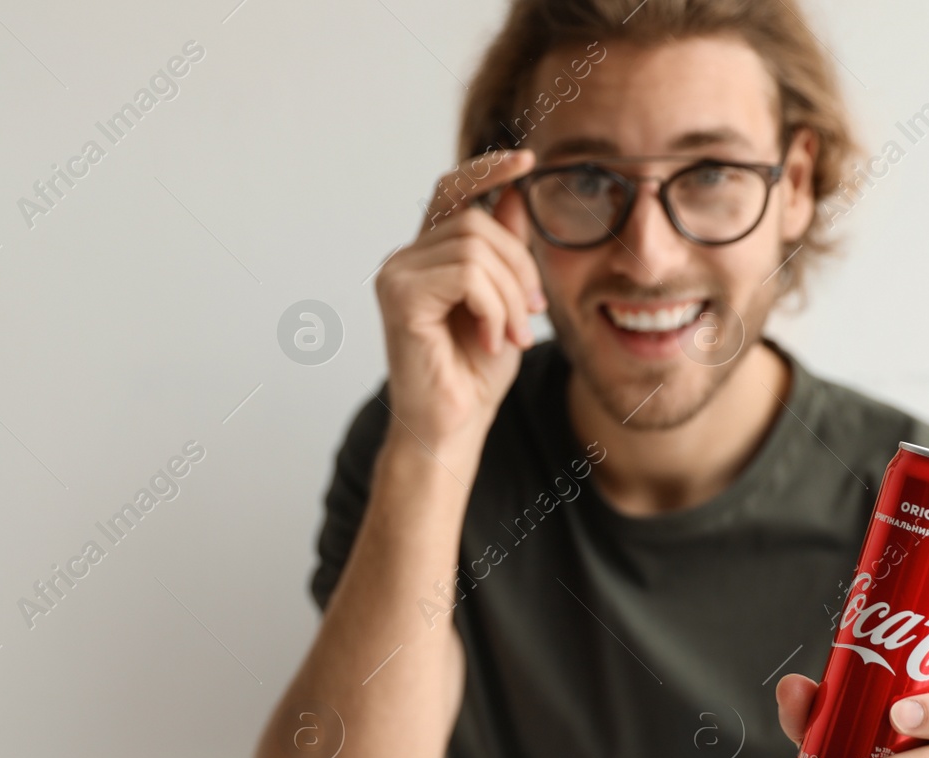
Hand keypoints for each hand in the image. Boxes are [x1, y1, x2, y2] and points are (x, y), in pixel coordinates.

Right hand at [373, 147, 546, 464]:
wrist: (453, 426)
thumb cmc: (475, 372)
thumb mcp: (506, 301)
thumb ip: (506, 250)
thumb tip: (516, 194)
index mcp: (430, 255)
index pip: (454, 190)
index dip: (488, 169)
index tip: (528, 161)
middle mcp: (407, 259)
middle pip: (479, 222)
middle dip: (519, 269)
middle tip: (531, 317)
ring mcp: (397, 274)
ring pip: (477, 249)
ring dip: (510, 297)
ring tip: (511, 336)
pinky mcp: (399, 296)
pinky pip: (467, 276)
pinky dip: (494, 309)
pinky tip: (489, 340)